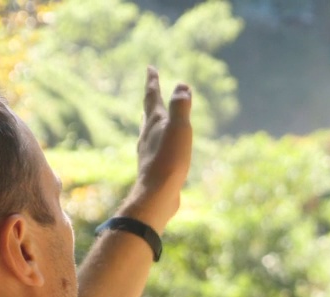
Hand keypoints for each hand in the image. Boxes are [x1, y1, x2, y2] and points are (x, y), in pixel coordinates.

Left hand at [119, 66, 192, 233]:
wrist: (157, 195)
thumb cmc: (169, 160)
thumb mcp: (179, 128)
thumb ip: (180, 106)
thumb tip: (181, 84)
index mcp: (154, 123)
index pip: (152, 96)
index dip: (152, 81)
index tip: (150, 68)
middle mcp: (147, 135)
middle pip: (148, 112)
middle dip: (151, 99)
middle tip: (151, 87)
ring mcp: (149, 151)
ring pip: (148, 130)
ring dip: (151, 119)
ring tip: (151, 116)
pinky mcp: (153, 167)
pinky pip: (155, 147)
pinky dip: (158, 140)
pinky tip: (159, 148)